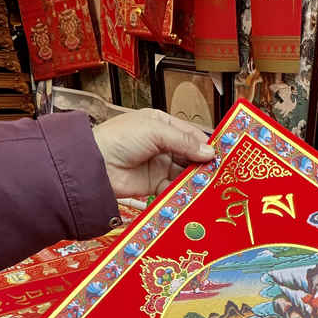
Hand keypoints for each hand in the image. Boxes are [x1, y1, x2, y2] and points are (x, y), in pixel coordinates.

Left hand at [92, 108, 215, 198]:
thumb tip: (209, 151)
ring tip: (209, 184)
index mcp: (162, 124)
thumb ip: (183, 142)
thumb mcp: (155, 131)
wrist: (96, 165)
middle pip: (190, 154)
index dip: (205, 143)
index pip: (190, 133)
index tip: (221, 153)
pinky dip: (182, 191)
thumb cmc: (120, 138)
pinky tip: (192, 193)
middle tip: (219, 172)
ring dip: (195, 178)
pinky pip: (173, 187)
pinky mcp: (154, 184)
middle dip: (203, 163)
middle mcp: (162, 144)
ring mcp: (159, 164)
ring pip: (184, 172)